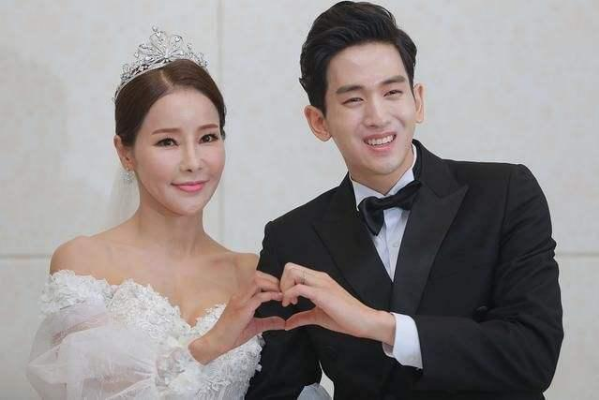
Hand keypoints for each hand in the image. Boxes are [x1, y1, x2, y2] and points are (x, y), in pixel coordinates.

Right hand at [189, 271, 284, 363]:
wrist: (217, 342)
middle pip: (256, 277)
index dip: (269, 280)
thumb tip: (283, 322)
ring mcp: (240, 300)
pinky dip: (270, 295)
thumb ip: (269, 322)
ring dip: (271, 284)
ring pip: (257, 283)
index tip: (280, 287)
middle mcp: (239, 294)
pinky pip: (258, 297)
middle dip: (272, 279)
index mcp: (241, 296)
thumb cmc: (233, 334)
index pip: (255, 279)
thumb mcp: (255, 327)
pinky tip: (278, 298)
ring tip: (282, 291)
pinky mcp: (242, 309)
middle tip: (284, 287)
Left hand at [280, 263, 394, 344]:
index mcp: (319, 279)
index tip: (288, 299)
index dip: (285, 283)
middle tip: (286, 299)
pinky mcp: (322, 293)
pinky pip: (298, 287)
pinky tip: (291, 305)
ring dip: (285, 287)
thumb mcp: (318, 316)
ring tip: (289, 302)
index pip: (294, 269)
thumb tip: (287, 323)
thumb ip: (302, 317)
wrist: (363, 321)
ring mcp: (321, 283)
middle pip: (290, 267)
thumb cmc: (344, 318)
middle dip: (282, 283)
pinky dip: (289, 294)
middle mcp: (319, 277)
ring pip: (292, 272)